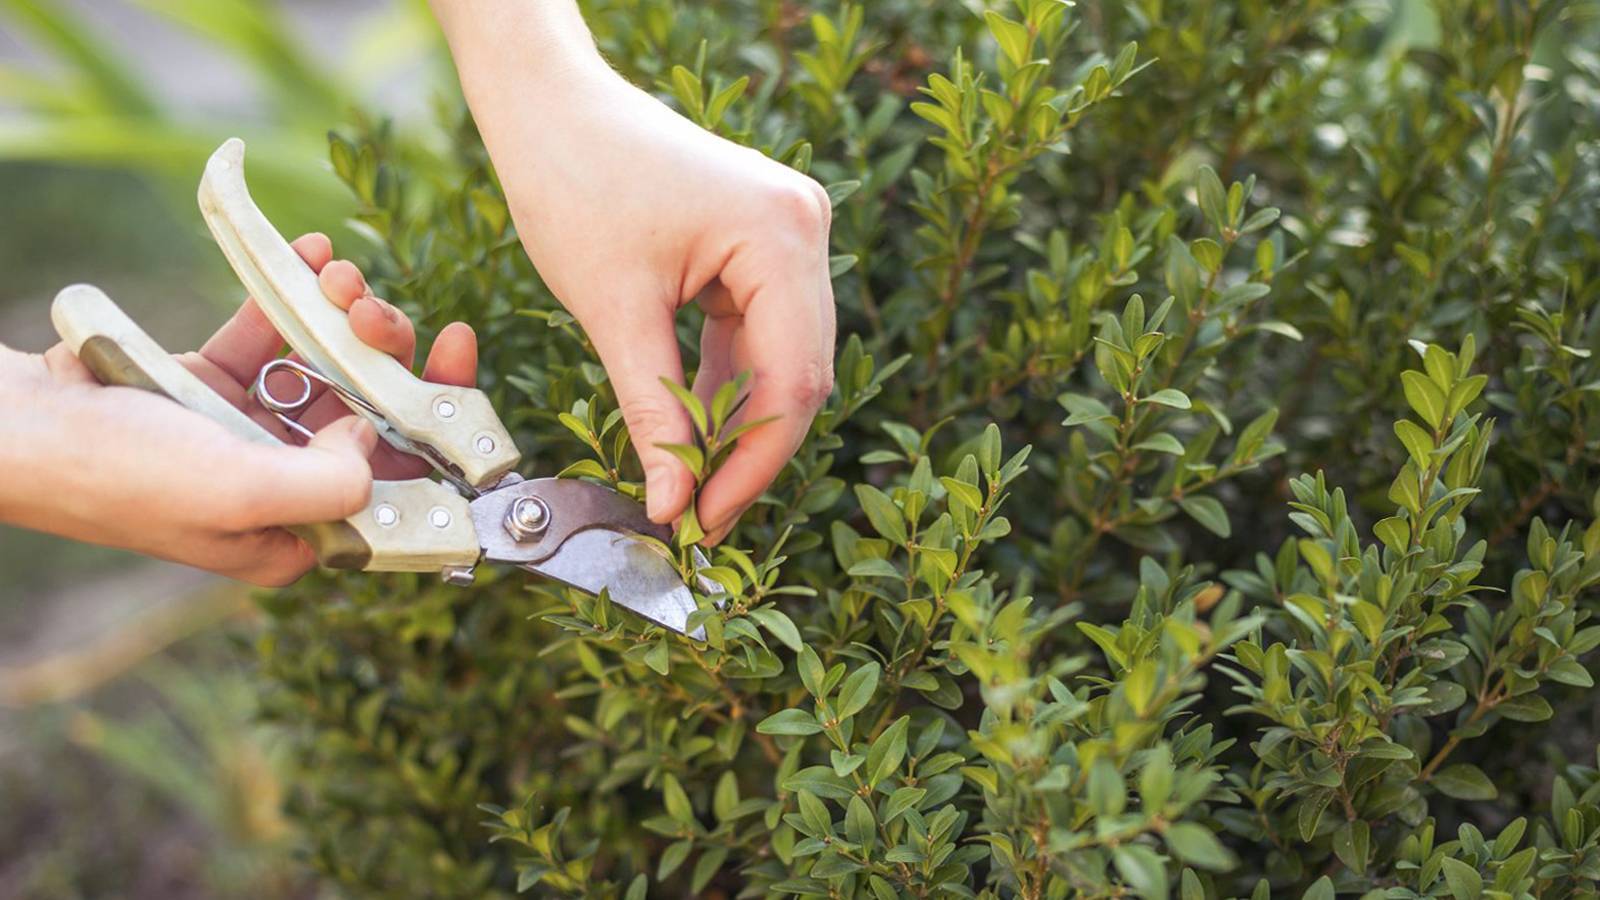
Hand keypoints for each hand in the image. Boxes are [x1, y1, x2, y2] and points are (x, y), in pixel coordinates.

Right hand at [0, 233, 477, 585]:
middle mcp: (280, 488)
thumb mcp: (239, 493)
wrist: (14, 423)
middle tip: (380, 311)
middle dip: (387, 357)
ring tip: (337, 273)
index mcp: (296, 536)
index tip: (458, 362)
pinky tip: (307, 253)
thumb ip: (329, 482)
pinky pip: (270, 334)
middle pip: (370, 418)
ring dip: (341, 315)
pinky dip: (290, 295)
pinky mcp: (208, 383)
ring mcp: (245, 432)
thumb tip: (370, 441)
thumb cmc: (121, 472)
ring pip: (327, 367)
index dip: (440, 429)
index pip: (399, 489)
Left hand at [433, 1, 836, 543]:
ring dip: (736, 425)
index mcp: (782, 235)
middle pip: (798, 374)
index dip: (752, 464)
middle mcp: (804, 229)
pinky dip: (725, 386)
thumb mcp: (613, 310)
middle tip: (698, 519)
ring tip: (691, 488)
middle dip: (747, 451)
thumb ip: (653, 413)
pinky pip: (757, 335)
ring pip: (781, 361)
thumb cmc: (572, 182)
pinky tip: (692, 434)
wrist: (548, 105)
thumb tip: (674, 507)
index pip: (792, 379)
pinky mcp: (761, 245)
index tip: (706, 523)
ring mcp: (788, 235)